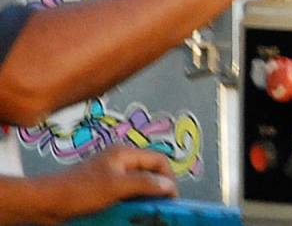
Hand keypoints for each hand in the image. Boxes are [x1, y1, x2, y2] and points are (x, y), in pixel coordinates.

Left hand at [47, 145, 176, 219]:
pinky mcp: (102, 188)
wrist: (45, 202)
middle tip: (160, 207)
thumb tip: (169, 185)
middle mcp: (120, 161)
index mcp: (124, 153)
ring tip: (145, 212)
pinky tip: (128, 213)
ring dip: (144, 198)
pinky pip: (125, 193)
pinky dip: (131, 203)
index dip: (169, 178)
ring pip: (138, 184)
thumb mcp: (116, 187)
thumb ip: (145, 184)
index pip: (159, 160)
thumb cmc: (78, 190)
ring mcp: (110, 174)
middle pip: (150, 172)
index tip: (171, 198)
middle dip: (157, 189)